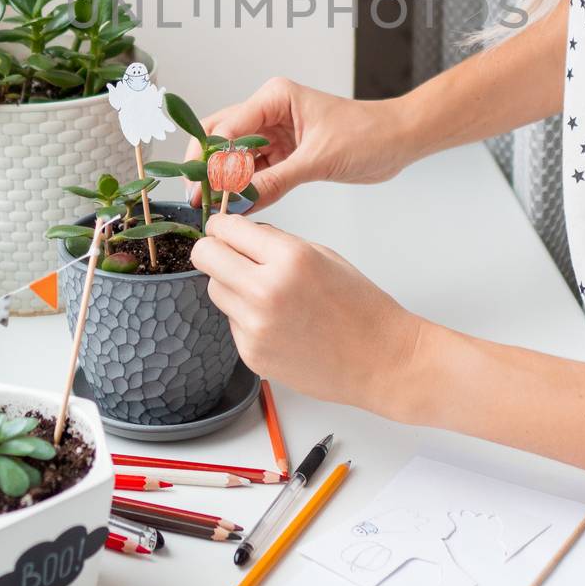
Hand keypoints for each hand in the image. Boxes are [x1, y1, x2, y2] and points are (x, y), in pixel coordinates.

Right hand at [184, 75, 415, 210]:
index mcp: (274, 98)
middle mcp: (268, 112)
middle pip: (221, 138)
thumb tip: (241, 201)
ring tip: (215, 210)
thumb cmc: (368, 134)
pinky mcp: (284, 154)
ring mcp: (274, 134)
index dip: (211, 158)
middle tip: (198, 200)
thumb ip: (277, 180)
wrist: (399, 140)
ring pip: (235, 159)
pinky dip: (247, 190)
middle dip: (209, 169)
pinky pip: (256, 173)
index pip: (227, 126)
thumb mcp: (319, 159)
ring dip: (226, 182)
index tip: (202, 187)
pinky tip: (239, 209)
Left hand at [189, 211, 423, 413]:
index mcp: (289, 258)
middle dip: (213, 250)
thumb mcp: (322, 255)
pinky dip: (245, 316)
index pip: (226, 228)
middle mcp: (266, 291)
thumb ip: (276, 242)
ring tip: (263, 292)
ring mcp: (256, 326)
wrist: (380, 359)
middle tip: (229, 253)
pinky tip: (277, 321)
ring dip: (229, 284)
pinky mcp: (252, 354)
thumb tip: (239, 233)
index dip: (222, 226)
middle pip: (205, 257)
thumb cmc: (360, 307)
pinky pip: (231, 322)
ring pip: (214, 289)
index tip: (224, 229)